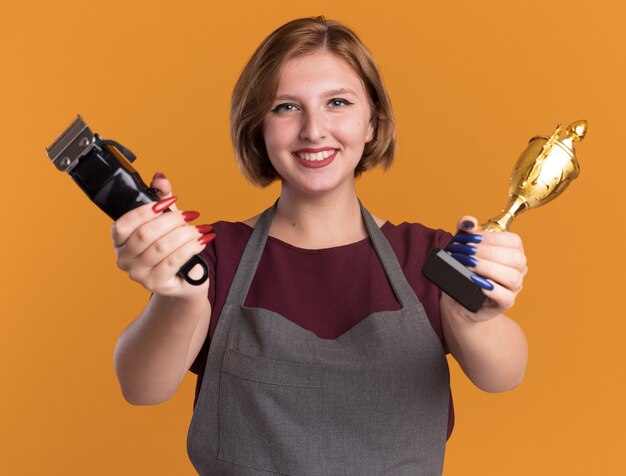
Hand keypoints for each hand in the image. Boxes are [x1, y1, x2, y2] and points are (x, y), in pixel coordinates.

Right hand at [111, 172, 214, 296]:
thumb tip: (160, 177)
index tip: (169, 202)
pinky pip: (173, 262)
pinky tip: (201, 241)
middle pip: (145, 235)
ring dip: (185, 234)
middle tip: (191, 215)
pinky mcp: (156, 284)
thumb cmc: (172, 246)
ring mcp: (138, 274)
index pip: (124, 224)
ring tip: (200, 228)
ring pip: (161, 248)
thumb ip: (161, 197)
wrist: (185, 277)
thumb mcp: (167, 219)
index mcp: (120, 240)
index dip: (146, 210)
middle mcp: (123, 258)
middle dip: (171, 221)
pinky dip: (190, 248)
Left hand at [442, 215, 527, 321]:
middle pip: (514, 258)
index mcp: (513, 251)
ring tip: (469, 265)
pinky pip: (506, 297)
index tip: (471, 239)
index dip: (492, 238)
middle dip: (488, 253)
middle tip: (467, 252)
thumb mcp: (464, 245)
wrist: (457, 298)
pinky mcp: (505, 303)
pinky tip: (478, 283)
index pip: (513, 241)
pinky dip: (493, 290)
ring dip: (489, 269)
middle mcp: (518, 269)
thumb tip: (469, 221)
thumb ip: (465, 229)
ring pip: (512, 277)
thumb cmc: (465, 268)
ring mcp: (513, 287)